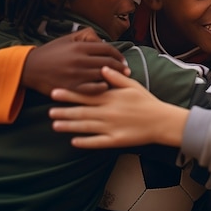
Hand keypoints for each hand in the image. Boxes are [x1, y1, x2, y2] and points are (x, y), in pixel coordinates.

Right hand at [22, 27, 129, 96]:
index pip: (107, 49)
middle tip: (127, 72)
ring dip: (113, 78)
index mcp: (80, 47)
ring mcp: (76, 75)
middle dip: (121, 67)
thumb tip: (103, 41)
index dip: (118, 55)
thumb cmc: (51, 53)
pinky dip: (102, 88)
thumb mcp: (68, 39)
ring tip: (120, 80)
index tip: (123, 61)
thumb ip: (87, 36)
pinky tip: (106, 87)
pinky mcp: (71, 88)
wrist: (29, 68)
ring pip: (103, 76)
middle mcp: (80, 60)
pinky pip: (93, 90)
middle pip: (108, 63)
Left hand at [49, 66, 188, 148]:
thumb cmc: (147, 101)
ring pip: (86, 126)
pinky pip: (97, 142)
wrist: (161, 121)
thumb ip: (116, 78)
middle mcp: (108, 112)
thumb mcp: (133, 85)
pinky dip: (85, 142)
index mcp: (111, 97)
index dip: (69, 94)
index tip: (54, 92)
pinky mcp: (116, 140)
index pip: (86, 95)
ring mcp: (111, 127)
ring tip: (55, 125)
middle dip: (64, 110)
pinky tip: (73, 141)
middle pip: (82, 111)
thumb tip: (102, 68)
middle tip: (49, 111)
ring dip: (69, 126)